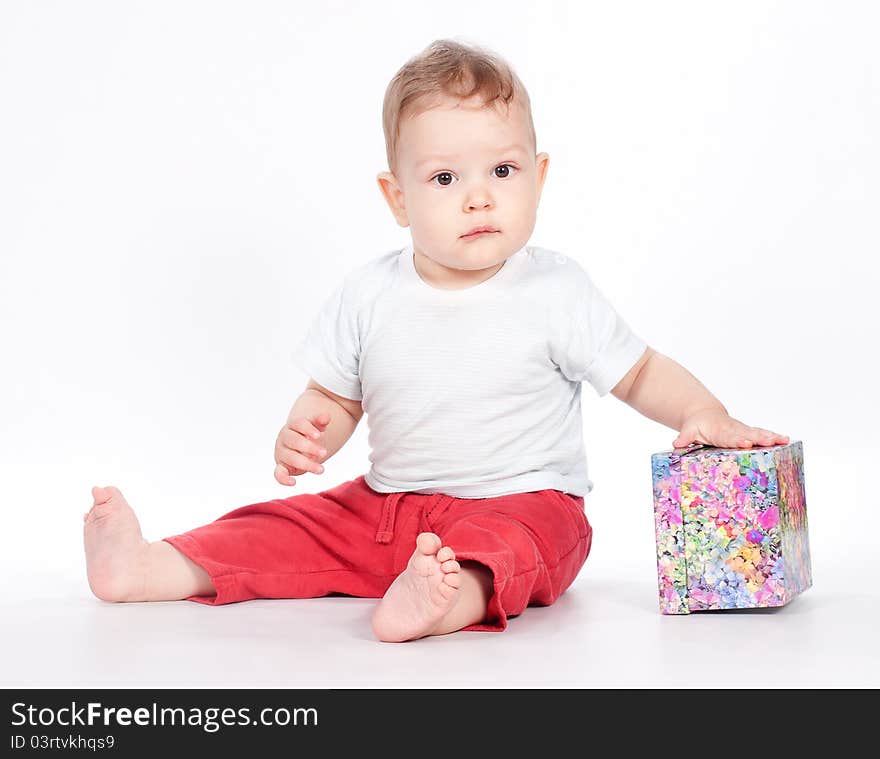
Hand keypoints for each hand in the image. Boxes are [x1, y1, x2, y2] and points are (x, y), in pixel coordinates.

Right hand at [274, 412, 330, 485]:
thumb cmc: (309, 436)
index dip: (308, 429)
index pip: (299, 424)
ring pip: (290, 457)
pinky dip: (283, 479)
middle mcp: (284, 438)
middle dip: (309, 447)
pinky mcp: (280, 466)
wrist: (301, 447)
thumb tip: (327, 416)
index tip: (319, 435)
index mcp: (293, 426)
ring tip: (321, 469)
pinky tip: (293, 483)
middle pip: (294, 441)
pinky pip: (278, 473)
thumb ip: (320, 422)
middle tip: (324, 453)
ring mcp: (281, 452)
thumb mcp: (317, 428)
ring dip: (305, 464)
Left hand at [672, 408, 789, 449]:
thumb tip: (676, 444)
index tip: (746, 443)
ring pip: (758, 433)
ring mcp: (743, 430)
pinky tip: (786, 440)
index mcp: (720, 431)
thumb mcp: (688, 430)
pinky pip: (762, 434)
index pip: (729, 437)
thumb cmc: (697, 426)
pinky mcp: (748, 432)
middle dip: (760, 438)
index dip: (737, 440)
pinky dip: (773, 437)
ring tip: (785, 439)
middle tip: (772, 441)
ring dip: (771, 437)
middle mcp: (734, 430)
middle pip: (748, 434)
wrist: (704, 415)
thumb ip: (684, 438)